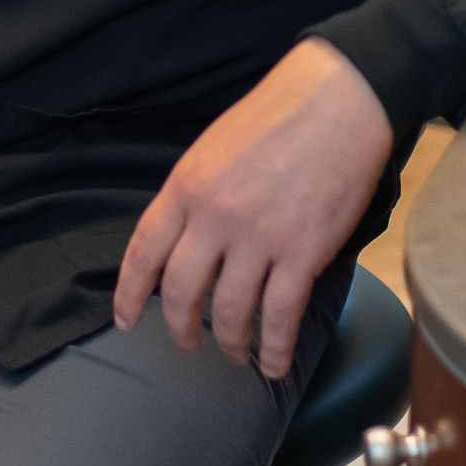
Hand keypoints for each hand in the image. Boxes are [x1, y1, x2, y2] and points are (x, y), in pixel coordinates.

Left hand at [114, 40, 392, 381]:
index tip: (126, 320)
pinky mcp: (302, 254)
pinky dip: (274, 348)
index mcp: (187, 186)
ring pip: (229, 311)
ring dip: (229, 342)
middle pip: (180, 291)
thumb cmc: (278, 116)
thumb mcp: (213, 147)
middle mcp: (215, 217)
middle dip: (179, 327)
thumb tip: (185, 238)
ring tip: (234, 354)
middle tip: (186, 343)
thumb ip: (194, 193)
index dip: (130, 293)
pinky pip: (279, 316)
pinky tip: (273, 363)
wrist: (339, 102)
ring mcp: (258, 238)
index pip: (144, 251)